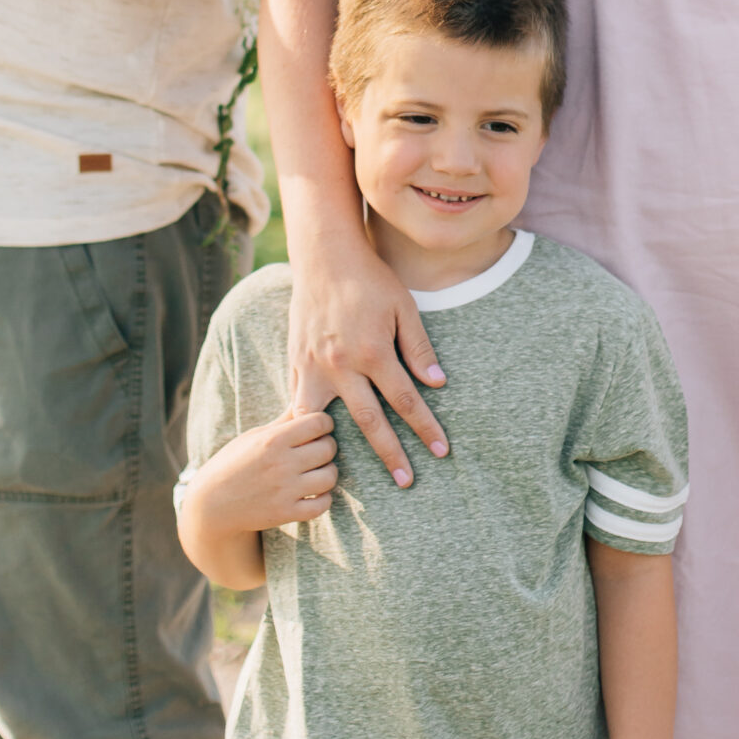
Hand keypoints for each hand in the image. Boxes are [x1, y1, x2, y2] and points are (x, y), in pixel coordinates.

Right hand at [188, 406, 339, 537]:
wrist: (212, 504)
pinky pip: (323, 505)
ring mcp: (285, 491)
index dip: (324, 423)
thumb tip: (303, 397)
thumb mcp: (254, 436)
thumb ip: (283, 421)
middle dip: (327, 446)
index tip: (319, 428)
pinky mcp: (286, 513)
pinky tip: (315, 492)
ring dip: (328, 472)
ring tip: (318, 470)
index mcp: (273, 440)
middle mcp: (281, 464)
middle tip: (318, 449)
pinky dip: (324, 498)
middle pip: (328, 448)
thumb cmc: (233, 463)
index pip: (319, 422)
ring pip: (330, 477)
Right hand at [288, 248, 448, 487]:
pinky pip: (300, 401)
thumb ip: (419, 347)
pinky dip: (306, 423)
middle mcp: (343, 365)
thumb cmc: (370, 279)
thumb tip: (438, 383)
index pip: (406, 401)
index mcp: (373, 352)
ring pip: (324, 419)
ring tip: (342, 475)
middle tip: (407, 482)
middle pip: (370, 421)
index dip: (425, 428)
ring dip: (336, 448)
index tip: (441, 450)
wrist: (325, 256)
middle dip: (390, 453)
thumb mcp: (404, 307)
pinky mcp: (297, 361)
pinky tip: (311, 441)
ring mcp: (315, 366)